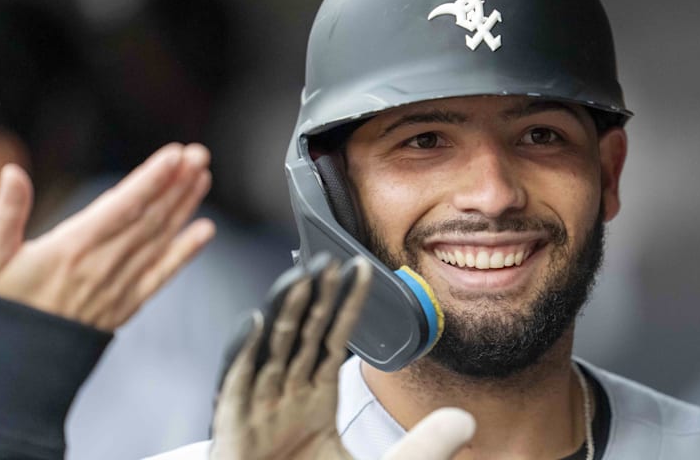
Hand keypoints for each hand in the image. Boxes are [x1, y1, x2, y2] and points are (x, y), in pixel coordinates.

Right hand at [0, 142, 214, 330]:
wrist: (15, 364)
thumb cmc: (2, 303)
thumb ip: (7, 211)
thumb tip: (12, 171)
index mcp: (73, 247)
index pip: (123, 206)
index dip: (151, 179)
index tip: (175, 155)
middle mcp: (103, 264)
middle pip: (149, 218)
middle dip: (176, 184)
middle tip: (199, 155)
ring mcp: (120, 285)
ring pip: (160, 239)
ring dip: (184, 207)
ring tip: (202, 177)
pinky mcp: (127, 303)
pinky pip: (162, 274)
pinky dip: (185, 252)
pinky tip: (205, 231)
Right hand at [211, 255, 474, 459]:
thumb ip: (425, 447)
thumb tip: (466, 421)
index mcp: (313, 404)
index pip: (331, 342)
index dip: (346, 306)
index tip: (360, 269)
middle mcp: (283, 401)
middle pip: (300, 337)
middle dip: (313, 297)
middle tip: (329, 259)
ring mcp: (256, 415)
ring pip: (270, 352)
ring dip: (282, 313)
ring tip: (299, 277)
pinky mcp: (233, 433)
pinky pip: (234, 389)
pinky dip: (243, 355)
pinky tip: (255, 323)